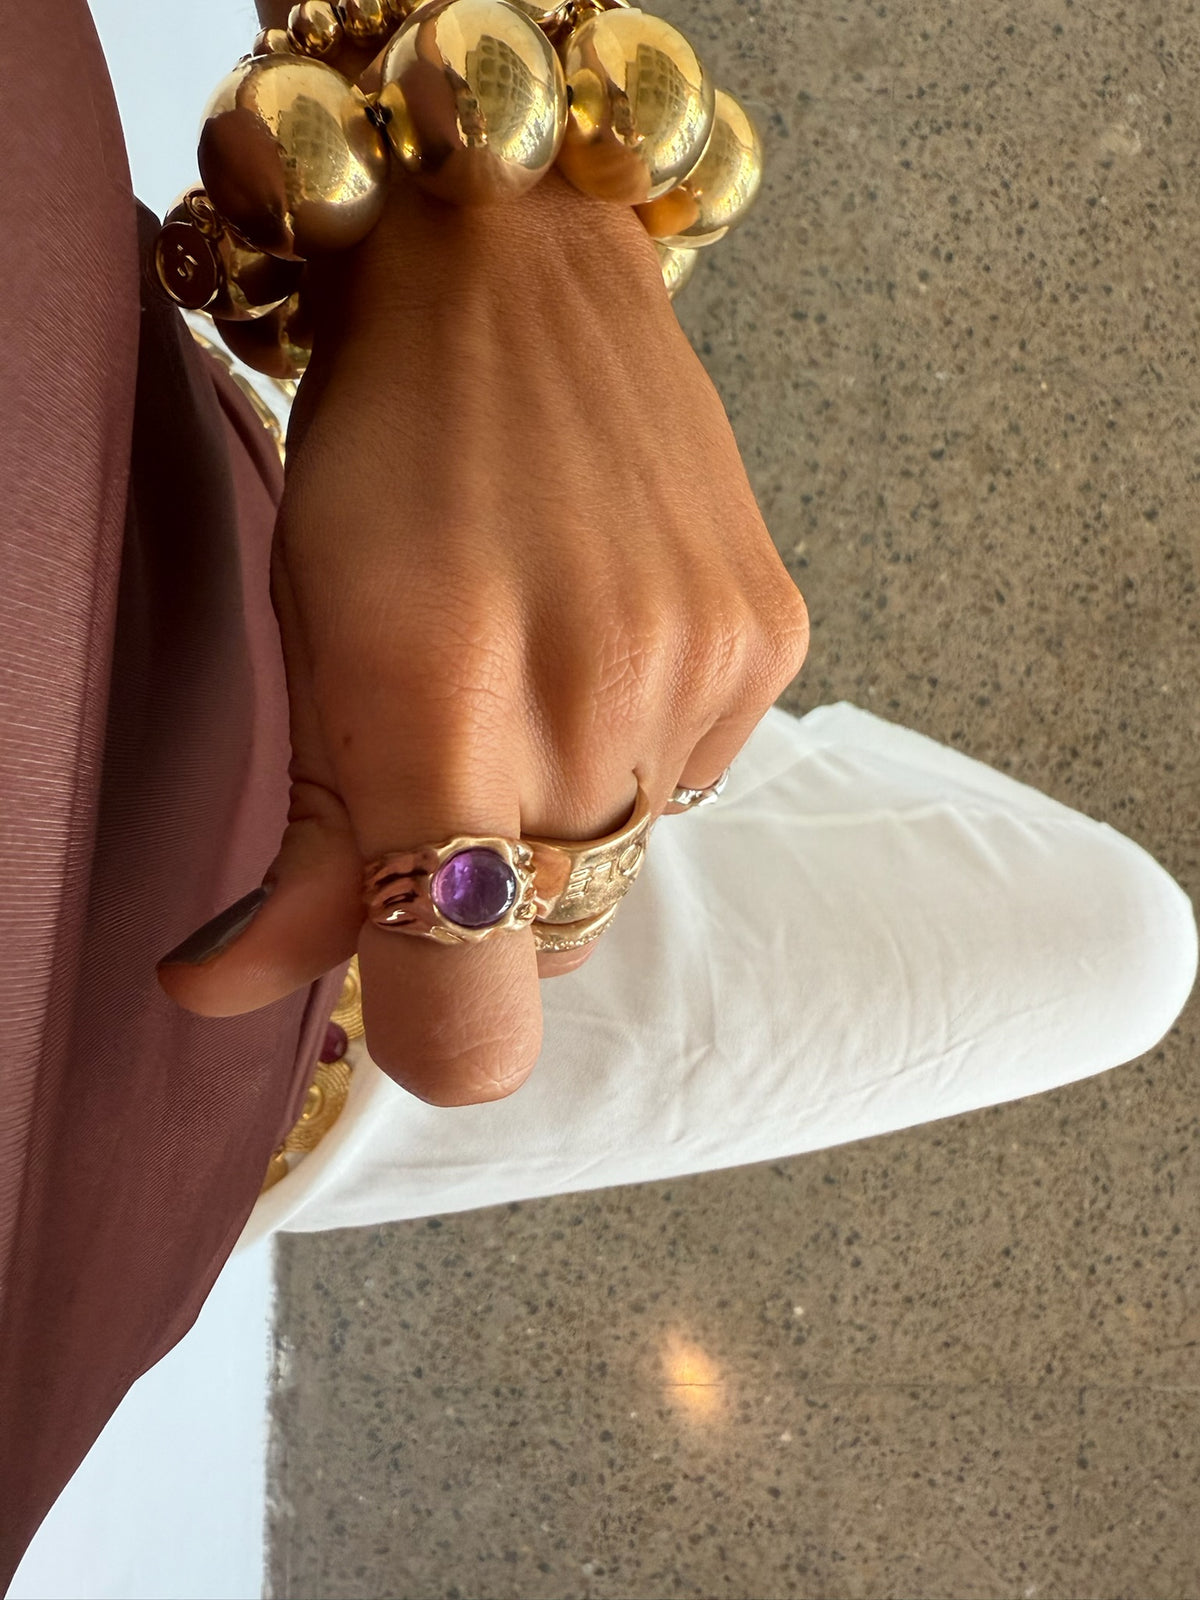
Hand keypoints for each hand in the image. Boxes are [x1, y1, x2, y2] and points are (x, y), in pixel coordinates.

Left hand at [156, 167, 808, 1105]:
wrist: (518, 273)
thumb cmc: (380, 455)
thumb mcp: (311, 640)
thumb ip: (296, 846)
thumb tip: (219, 990)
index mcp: (434, 706)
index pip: (474, 1014)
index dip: (442, 1041)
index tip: (411, 984)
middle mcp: (591, 701)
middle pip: (548, 942)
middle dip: (490, 899)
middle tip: (455, 758)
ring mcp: (699, 666)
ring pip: (626, 860)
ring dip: (572, 811)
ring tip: (537, 659)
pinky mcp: (772, 635)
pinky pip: (700, 779)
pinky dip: (646, 744)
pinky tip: (610, 625)